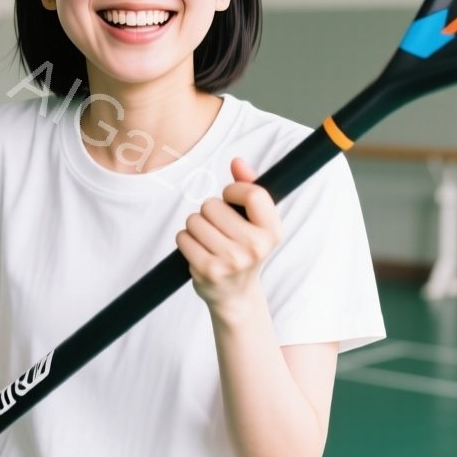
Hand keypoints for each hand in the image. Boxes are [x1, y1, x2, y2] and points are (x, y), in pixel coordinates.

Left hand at [176, 157, 282, 312]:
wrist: (236, 295)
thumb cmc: (245, 248)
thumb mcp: (256, 221)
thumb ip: (250, 186)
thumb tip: (237, 161)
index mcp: (272, 232)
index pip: (253, 194)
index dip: (234, 190)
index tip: (230, 198)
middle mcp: (255, 247)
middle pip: (213, 205)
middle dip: (210, 212)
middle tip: (219, 228)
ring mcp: (231, 261)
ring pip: (194, 220)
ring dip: (196, 226)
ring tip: (209, 240)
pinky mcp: (208, 270)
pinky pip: (183, 237)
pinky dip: (186, 240)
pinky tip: (198, 250)